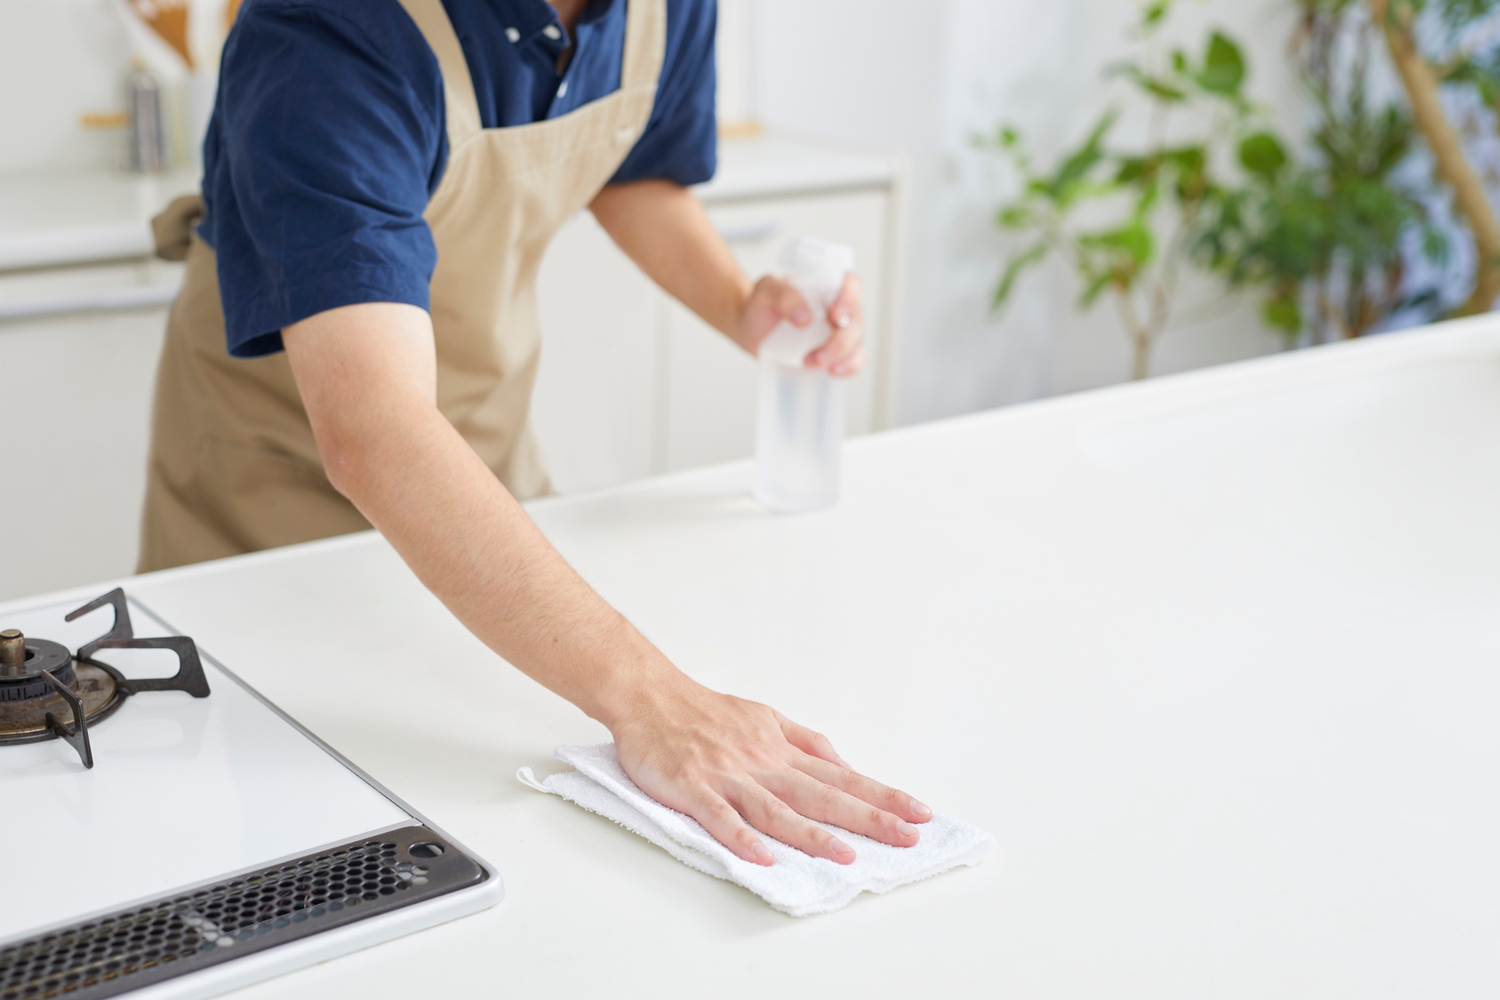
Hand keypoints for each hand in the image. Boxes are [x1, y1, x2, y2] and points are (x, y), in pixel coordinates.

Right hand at [608, 673, 930, 864]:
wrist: (651, 696)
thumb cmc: (706, 711)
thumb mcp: (767, 716)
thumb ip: (807, 743)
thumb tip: (846, 767)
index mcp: (781, 750)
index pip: (842, 778)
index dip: (882, 797)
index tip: (919, 814)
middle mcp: (762, 763)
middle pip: (821, 794)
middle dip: (867, 817)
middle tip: (906, 837)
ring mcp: (728, 776)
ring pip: (776, 808)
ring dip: (811, 834)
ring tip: (846, 856)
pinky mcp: (693, 787)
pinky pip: (719, 816)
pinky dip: (740, 837)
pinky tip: (761, 857)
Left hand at [734, 272, 866, 377]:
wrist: (753, 329)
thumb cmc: (763, 305)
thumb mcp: (766, 291)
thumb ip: (784, 296)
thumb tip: (806, 318)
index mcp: (827, 285)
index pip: (852, 284)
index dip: (850, 298)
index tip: (834, 316)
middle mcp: (840, 306)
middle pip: (855, 320)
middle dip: (840, 341)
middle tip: (816, 355)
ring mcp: (841, 330)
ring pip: (856, 342)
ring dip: (840, 356)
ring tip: (811, 363)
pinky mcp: (838, 352)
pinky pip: (855, 359)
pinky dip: (849, 367)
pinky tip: (832, 372)